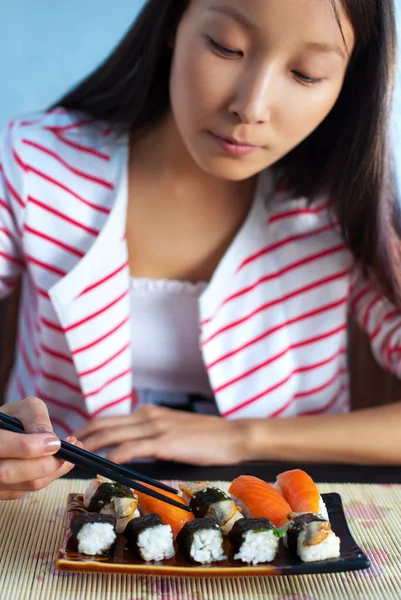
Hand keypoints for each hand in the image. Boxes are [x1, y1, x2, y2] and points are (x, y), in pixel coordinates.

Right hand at [0, 397, 82, 499]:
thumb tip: (50, 439)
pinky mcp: (4, 493)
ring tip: (70, 454)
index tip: (55, 442)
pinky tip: (58, 462)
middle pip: (9, 472)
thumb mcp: (23, 409)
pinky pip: (29, 489)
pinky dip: (48, 477)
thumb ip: (35, 418)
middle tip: (68, 449)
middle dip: (44, 463)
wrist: (4, 433)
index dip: (29, 446)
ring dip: (53, 471)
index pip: (1, 445)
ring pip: (23, 485)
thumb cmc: (14, 418)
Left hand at [73, 405, 250, 465]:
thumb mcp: (173, 431)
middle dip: (82, 436)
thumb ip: (152, 436)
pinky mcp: (165, 441)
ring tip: (76, 456)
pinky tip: (106, 463)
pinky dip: (115, 455)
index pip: (110, 419)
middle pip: (105, 423)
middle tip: (66, 448)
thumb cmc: (207, 437)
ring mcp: (156, 427)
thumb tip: (132, 451)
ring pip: (113, 434)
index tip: (76, 441)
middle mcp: (148, 415)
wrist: (233, 436)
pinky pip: (133, 448)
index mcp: (149, 412)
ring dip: (92, 445)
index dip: (89, 429)